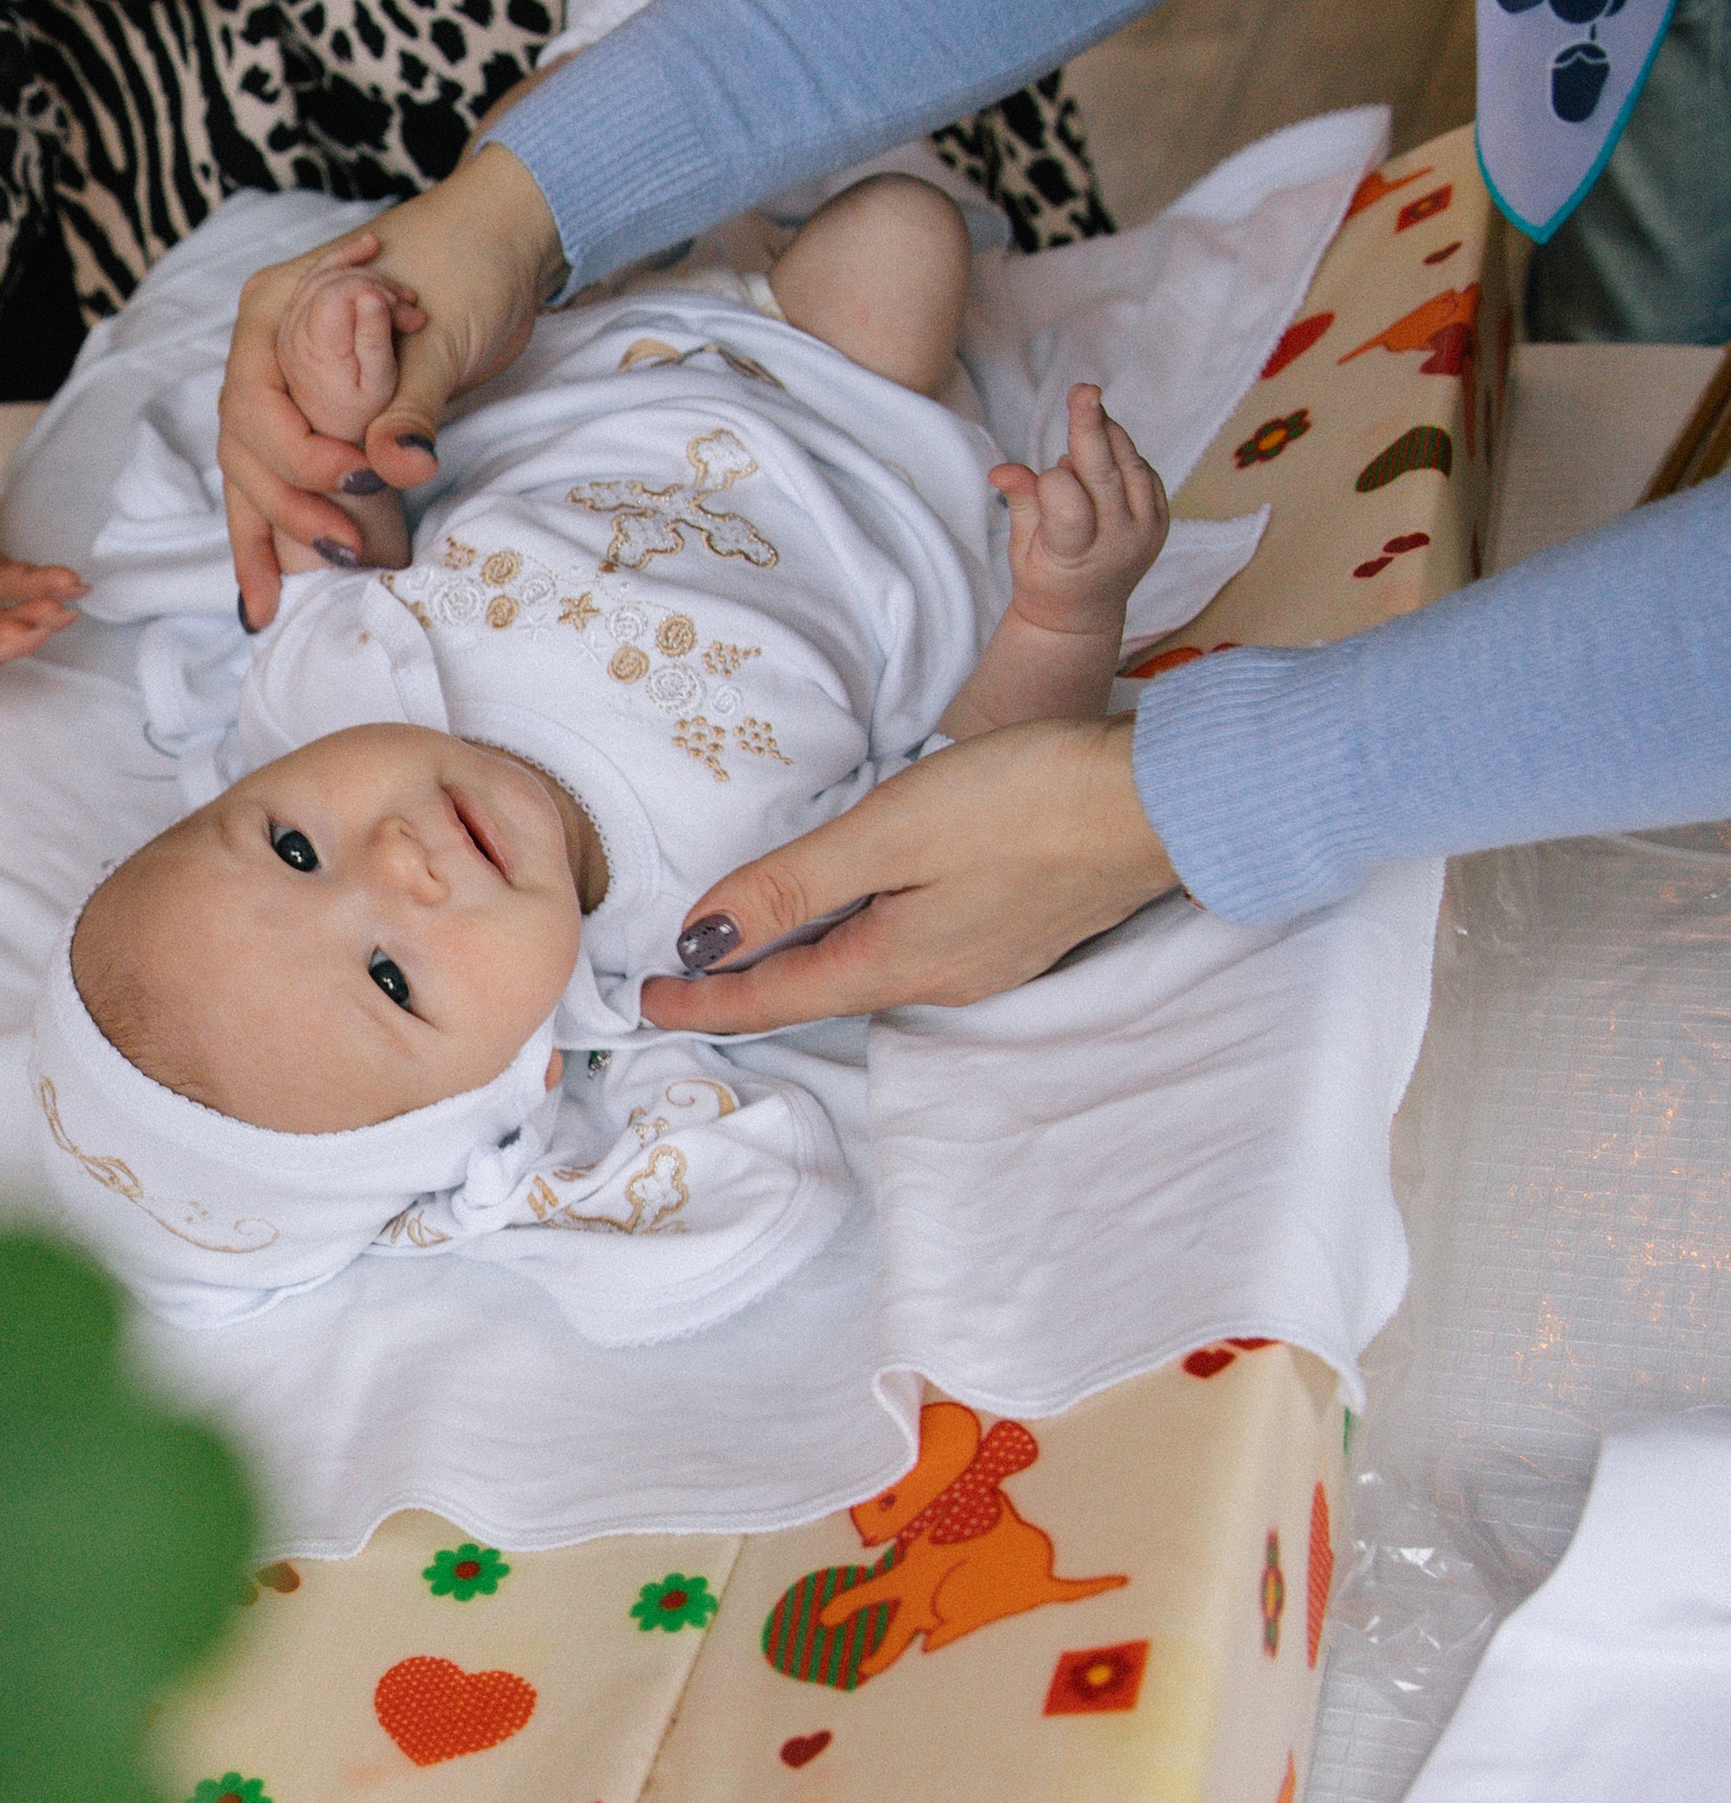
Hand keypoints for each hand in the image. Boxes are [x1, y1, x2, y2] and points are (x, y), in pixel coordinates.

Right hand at [220, 147, 563, 623]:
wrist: (504, 242)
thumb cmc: (467, 265)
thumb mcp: (442, 336)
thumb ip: (412, 401)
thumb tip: (397, 464)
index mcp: (273, 310)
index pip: (253, 406)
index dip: (298, 458)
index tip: (362, 482)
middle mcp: (264, 348)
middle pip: (243, 446)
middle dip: (282, 511)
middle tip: (345, 555)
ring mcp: (286, 381)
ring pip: (253, 469)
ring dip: (270, 534)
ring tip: (274, 603)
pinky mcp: (318, 412)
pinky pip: (283, 474)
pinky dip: (279, 527)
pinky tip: (271, 590)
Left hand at [639, 716, 1180, 1029]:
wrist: (1161, 800)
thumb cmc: (1027, 802)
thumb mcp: (891, 831)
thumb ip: (796, 883)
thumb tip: (705, 936)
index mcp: (894, 964)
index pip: (771, 997)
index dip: (701, 1000)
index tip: (642, 1002)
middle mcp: (936, 981)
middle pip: (813, 991)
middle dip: (742, 989)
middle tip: (676, 979)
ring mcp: (981, 961)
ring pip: (862, 969)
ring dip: (798, 962)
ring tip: (744, 946)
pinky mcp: (1011, 930)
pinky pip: (906, 946)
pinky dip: (854, 935)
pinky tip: (850, 909)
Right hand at [992, 384, 1169, 634]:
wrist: (1084, 613)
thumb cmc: (1043, 577)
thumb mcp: (1020, 549)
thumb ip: (1021, 504)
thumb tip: (1002, 470)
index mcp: (1076, 556)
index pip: (1068, 504)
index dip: (1052, 481)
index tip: (1043, 480)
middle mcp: (1118, 542)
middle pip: (1105, 474)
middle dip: (1090, 428)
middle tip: (1083, 390)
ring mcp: (1145, 531)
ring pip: (1130, 466)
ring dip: (1108, 435)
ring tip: (1087, 413)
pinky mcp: (1161, 520)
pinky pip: (1145, 473)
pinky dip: (1124, 454)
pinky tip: (1105, 450)